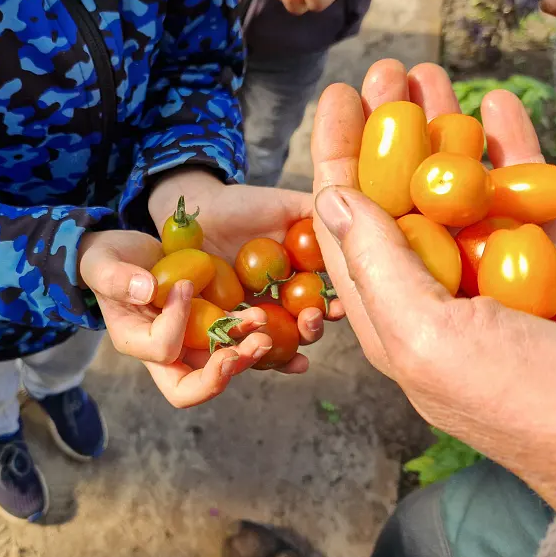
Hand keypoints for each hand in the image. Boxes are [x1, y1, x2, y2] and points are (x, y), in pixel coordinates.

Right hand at [78, 230, 274, 407]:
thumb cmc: (109, 259)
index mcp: (136, 341)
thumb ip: (117, 278)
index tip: (185, 286)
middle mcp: (165, 353)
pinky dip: (255, 336)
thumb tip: (147, 291)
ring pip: (222, 366)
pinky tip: (278, 322)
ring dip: (247, 354)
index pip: (161, 349)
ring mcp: (191, 342)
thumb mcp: (103, 262)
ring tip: (267, 332)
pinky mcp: (210, 325)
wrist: (128, 254)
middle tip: (251, 347)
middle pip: (193, 387)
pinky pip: (236, 341)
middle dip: (224, 372)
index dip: (177, 324)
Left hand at [150, 168, 333, 357]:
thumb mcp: (287, 206)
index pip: (323, 301)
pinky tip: (262, 350)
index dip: (335, 308)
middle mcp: (277, 302)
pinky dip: (249, 351)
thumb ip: (322, 216)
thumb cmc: (241, 205)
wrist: (197, 209)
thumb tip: (358, 224)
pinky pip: (235, 341)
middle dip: (311, 329)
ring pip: (271, 339)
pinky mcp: (218, 323)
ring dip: (287, 345)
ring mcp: (248, 313)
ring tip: (290, 338)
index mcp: (298, 280)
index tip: (342, 308)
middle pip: (300, 326)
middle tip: (313, 318)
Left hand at [310, 58, 555, 510]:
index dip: (336, 154)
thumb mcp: (432, 336)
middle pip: (400, 196)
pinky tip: (500, 107)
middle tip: (391, 70)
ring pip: (460, 190)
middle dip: (391, 130)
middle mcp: (434, 296)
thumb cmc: (529, 402)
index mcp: (392, 317)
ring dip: (447, 131)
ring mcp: (495, 281)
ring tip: (436, 74)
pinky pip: (523, 201)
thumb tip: (330, 200)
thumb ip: (379, 267)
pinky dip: (512, 154)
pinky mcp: (553, 271)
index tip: (337, 95)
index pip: (347, 222)